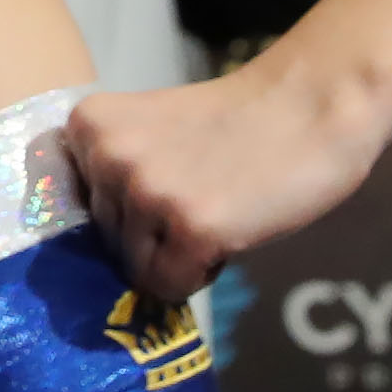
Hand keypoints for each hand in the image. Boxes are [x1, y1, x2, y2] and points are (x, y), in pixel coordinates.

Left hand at [63, 55, 389, 303]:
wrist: (312, 105)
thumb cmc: (235, 124)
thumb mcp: (147, 132)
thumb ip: (114, 172)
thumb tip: (93, 255)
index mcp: (87, 126)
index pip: (79, 208)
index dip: (128, 210)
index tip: (167, 187)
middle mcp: (105, 157)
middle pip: (106, 241)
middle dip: (153, 236)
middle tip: (203, 199)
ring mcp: (146, 192)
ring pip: (137, 268)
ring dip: (178, 255)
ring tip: (220, 210)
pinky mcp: (191, 226)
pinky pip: (171, 286)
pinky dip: (201, 273)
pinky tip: (232, 231)